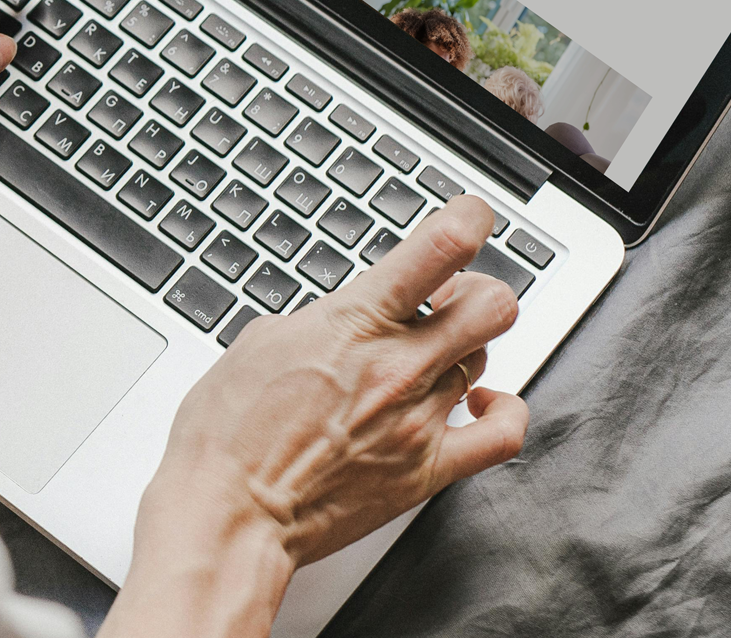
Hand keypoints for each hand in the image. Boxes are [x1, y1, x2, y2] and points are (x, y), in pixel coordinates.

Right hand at [102, 196, 526, 637]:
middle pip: (491, 304)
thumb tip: (345, 316)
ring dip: (462, 346)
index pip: (441, 249)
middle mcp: (398, 367)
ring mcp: (418, 420)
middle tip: (447, 297)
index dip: (469, 220)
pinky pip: (502, 434)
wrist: (228, 513)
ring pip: (484, 357)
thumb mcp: (259, 343)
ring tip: (430, 354)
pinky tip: (481, 402)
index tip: (470, 216)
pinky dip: (503, 411)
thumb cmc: (227, 436)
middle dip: (474, 289)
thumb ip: (320, 320)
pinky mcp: (426, 470)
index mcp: (353, 324)